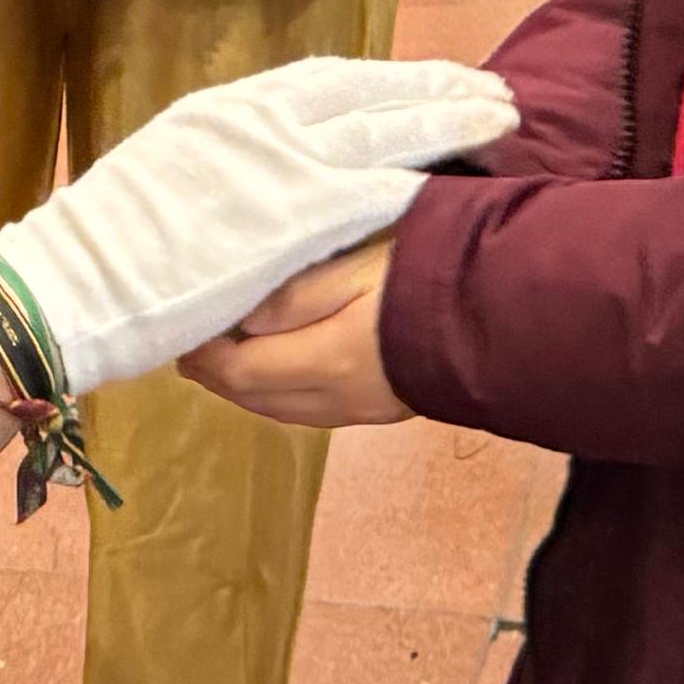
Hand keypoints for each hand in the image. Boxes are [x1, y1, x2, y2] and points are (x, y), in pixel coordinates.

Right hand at [0, 56, 512, 395]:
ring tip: (499, 115)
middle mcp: (256, 121)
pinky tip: (458, 176)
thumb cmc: (104, 251)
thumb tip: (243, 175)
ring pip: (386, 130)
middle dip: (434, 87)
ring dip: (448, 121)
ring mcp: (277, 165)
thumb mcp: (162, 177)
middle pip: (368, 92)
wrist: (71, 286)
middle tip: (487, 87)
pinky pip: (373, 189)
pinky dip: (418, 178)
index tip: (424, 78)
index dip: (383, 80)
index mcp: (224, 110)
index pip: (323, 81)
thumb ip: (215, 166)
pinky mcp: (292, 216)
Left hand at [186, 238, 407, 427]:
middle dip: (217, 377)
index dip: (206, 357)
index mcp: (327, 361)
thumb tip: (245, 322)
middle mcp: (335, 398)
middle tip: (191, 350)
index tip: (186, 333)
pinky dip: (277, 398)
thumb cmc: (421, 280)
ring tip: (222, 364)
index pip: (242, 371)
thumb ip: (297, 297)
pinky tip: (273, 379)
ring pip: (280, 412)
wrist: (497, 318)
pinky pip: (309, 414)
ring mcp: (358, 411)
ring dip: (245, 390)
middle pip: (256, 399)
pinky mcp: (376, 413)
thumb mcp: (357, 269)